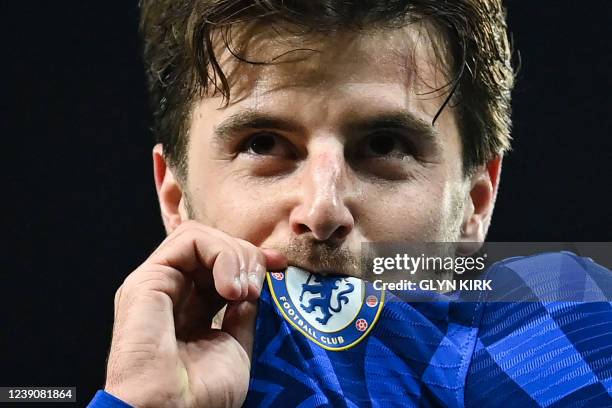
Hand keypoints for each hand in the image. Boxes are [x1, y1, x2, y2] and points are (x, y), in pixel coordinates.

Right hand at [104, 221, 285, 406]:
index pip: (219, 266)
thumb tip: (251, 287)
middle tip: (258, 289)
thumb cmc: (200, 395)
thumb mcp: (234, 346)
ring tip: (245, 292)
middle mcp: (170, 291)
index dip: (251, 259)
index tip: (280, 266)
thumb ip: (240, 314)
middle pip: (212, 247)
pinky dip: (220, 254)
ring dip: (235, 255)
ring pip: (201, 237)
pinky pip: (189, 241)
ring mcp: (157, 283)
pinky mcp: (148, 279)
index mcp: (188, 309)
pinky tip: (231, 288)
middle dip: (247, 257)